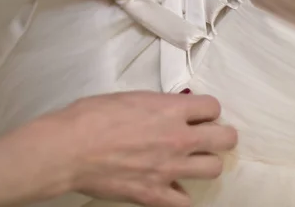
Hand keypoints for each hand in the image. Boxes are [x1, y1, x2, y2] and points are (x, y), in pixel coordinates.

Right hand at [8, 91, 236, 206]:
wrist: (68, 148)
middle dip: (220, 135)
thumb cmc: (91, 116)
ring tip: (192, 160)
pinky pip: (185, 201)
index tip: (199, 114)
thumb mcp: (130, 98)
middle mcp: (178, 139)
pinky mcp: (155, 194)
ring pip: (213, 168)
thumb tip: (169, 112)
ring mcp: (169, 168)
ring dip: (205, 162)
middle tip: (208, 136)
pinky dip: (180, 193)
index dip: (207, 110)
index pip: (214, 107)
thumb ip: (157, 106)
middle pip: (226, 138)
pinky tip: (171, 185)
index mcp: (171, 110)